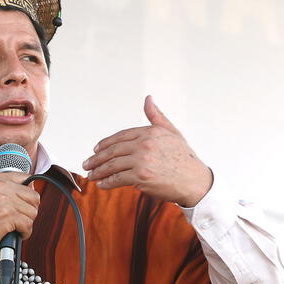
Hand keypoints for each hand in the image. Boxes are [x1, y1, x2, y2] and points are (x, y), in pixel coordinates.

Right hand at [0, 172, 39, 252]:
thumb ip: (8, 188)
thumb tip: (32, 187)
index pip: (26, 178)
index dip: (28, 194)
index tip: (24, 202)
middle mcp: (1, 186)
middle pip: (34, 197)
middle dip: (29, 210)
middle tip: (18, 217)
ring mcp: (4, 200)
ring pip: (32, 212)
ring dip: (26, 222)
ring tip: (14, 225)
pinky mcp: (7, 216)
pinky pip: (28, 224)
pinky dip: (24, 232)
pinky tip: (15, 232)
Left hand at [82, 95, 212, 206]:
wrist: (196, 182)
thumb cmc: (184, 158)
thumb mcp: (172, 132)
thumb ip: (156, 117)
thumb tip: (148, 99)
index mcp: (150, 132)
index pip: (120, 136)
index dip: (105, 143)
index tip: (96, 149)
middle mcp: (144, 144)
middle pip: (113, 151)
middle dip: (97, 158)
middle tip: (87, 164)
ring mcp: (142, 161)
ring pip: (112, 165)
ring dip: (98, 171)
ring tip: (91, 175)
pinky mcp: (141, 177)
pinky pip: (117, 179)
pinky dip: (107, 182)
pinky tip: (101, 184)